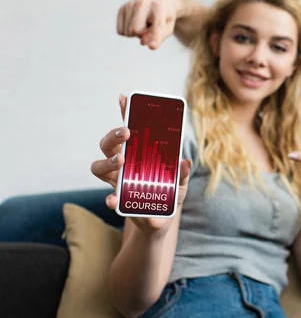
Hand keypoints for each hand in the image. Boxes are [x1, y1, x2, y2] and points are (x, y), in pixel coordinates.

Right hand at [90, 94, 191, 230]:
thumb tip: (185, 161)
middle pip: (107, 145)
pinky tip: (114, 201)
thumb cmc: (169, 194)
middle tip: (126, 133)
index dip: (125, 112)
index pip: (128, 129)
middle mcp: (123, 164)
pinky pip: (109, 197)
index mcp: (137, 153)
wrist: (161, 220)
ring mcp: (117, 181)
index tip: (124, 97)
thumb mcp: (180, 182)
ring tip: (122, 162)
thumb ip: (181, 172)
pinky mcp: (118, 200)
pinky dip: (111, 199)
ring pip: (98, 166)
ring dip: (107, 162)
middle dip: (113, 136)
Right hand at [117, 0, 181, 49]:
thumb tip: (142, 42)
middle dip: (142, 35)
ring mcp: (130, 4)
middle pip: (135, 30)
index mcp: (159, 7)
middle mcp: (142, 2)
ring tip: (144, 22)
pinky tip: (136, 22)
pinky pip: (120, 31)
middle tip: (150, 27)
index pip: (156, 25)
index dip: (155, 37)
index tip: (153, 47)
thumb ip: (159, 37)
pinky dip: (128, 31)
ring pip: (127, 32)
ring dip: (137, 33)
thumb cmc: (165, 17)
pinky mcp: (122, 8)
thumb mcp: (168, 28)